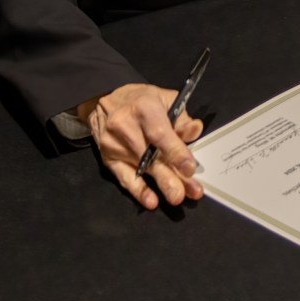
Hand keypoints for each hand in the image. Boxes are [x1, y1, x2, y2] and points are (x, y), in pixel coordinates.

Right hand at [74, 82, 203, 211]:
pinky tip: (150, 201)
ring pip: (142, 169)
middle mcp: (126, 127)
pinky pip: (124, 178)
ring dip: (162, 185)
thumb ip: (181, 118)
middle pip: (151, 156)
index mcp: (144, 108)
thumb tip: (195, 131)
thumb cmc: (140, 100)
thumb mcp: (164, 99)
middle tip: (190, 191)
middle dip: (172, 176)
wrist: (104, 101)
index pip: (160, 134)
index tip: (190, 168)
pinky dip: (139, 191)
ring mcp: (115, 145)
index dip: (176, 153)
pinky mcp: (109, 159)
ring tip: (177, 197)